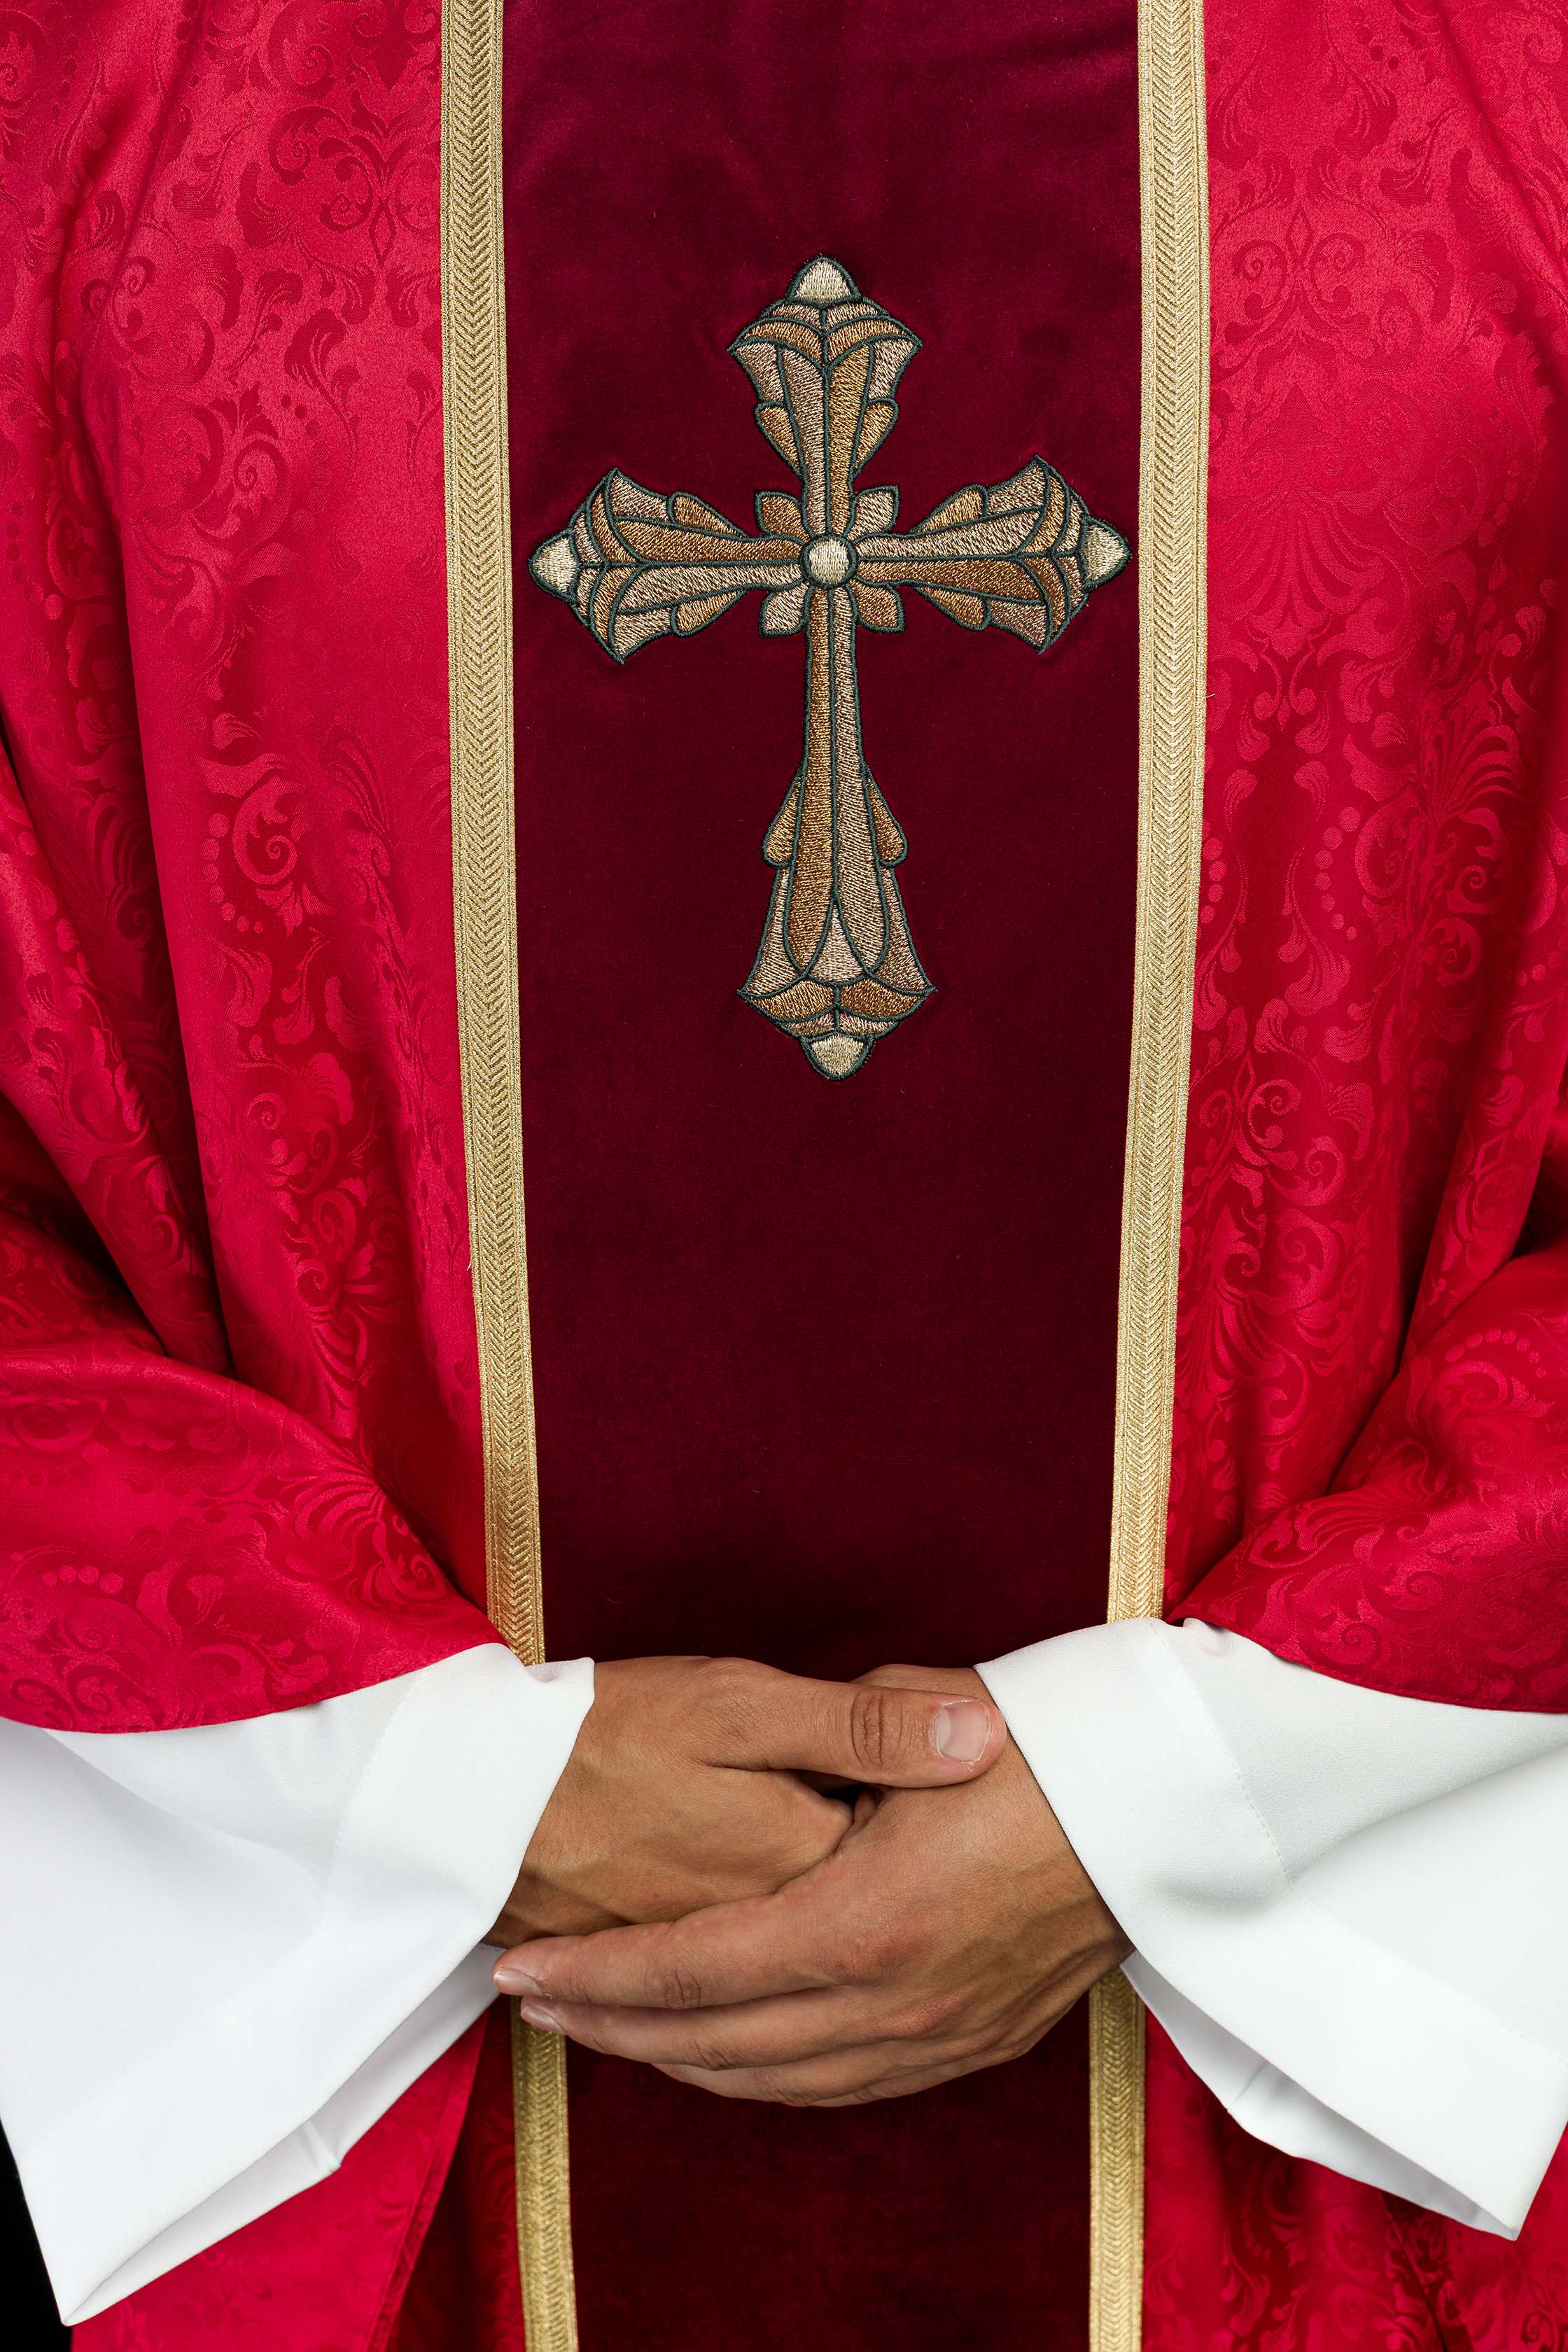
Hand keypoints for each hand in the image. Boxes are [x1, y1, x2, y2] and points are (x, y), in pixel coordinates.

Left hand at [492, 1664, 1128, 2103]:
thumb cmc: (1038, 1742)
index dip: (600, 1978)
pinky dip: (763, 2079)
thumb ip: (833, 1734)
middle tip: (540, 2005)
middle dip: (612, 2029)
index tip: (529, 1972)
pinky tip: (729, 2056)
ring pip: (773, 2081)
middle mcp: (893, 1997)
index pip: (693, 1971)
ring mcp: (936, 2032)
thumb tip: (769, 1744)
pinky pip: (839, 2089)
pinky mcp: (970, 2043)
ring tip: (613, 2032)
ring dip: (680, 2062)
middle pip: (715, 2043)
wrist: (1162, 1811)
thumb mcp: (924, 1710)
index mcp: (865, 1917)